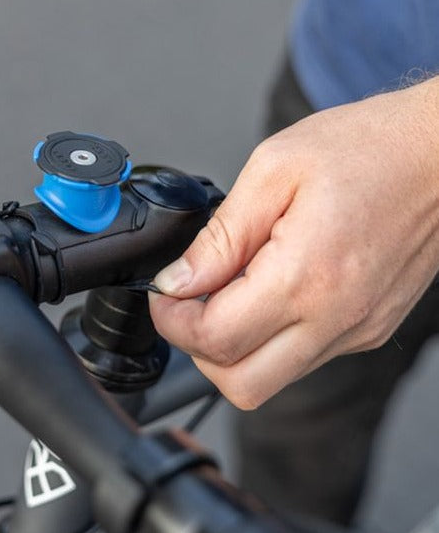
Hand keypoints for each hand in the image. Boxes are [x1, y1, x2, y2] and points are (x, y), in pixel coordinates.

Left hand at [149, 78, 438, 408]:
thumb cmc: (368, 149)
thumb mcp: (274, 170)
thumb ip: (221, 236)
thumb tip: (179, 280)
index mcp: (306, 276)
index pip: (216, 338)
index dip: (172, 321)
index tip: (163, 294)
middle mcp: (336, 317)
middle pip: (241, 384)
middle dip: (197, 349)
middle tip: (187, 304)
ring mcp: (356, 330)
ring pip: (270, 379)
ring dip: (232, 347)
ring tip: (228, 290)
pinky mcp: (367, 329)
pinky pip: (301, 357)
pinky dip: (269, 337)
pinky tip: (266, 290)